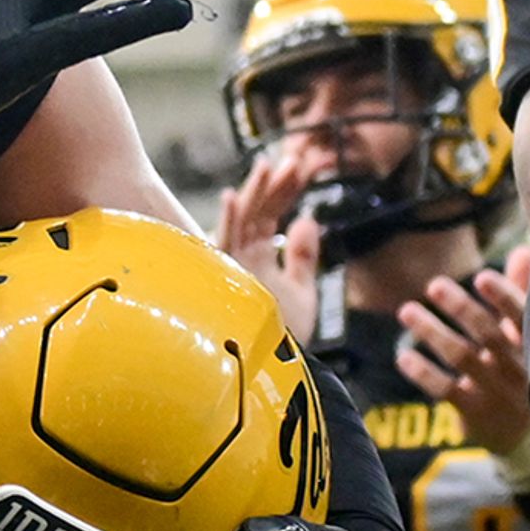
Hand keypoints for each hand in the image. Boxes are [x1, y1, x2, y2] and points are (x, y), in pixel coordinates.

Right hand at [217, 155, 324, 342]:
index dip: (287, 188)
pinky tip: (234, 196)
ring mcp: (230, 264)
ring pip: (244, 220)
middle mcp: (240, 255)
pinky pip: (223, 245)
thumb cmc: (280, 338)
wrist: (268, 373)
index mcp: (257, 255)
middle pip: (260, 210)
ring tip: (272, 164)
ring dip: (257, 191)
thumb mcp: (302, 293)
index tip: (306, 165)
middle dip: (278, 183)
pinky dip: (228, 222)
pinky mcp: (222, 278)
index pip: (272, 212)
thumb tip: (307, 219)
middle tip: (297, 158)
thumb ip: (302, 257)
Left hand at [398, 248, 529, 451]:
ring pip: (462, 359)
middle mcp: (519, 369)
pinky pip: (446, 390)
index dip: (504, 298)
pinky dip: (424, 373)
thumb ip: (523, 293)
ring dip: (432, 332)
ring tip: (406, 310)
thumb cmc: (523, 371)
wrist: (524, 439)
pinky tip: (403, 356)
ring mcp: (497, 394)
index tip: (482, 277)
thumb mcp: (528, 336)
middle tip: (434, 285)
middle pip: (489, 335)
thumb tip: (524, 249)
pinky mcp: (474, 414)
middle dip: (461, 309)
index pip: (522, 318)